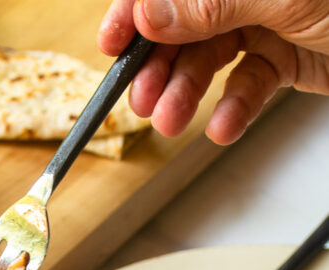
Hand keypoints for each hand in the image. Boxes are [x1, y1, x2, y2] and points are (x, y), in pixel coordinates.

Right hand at [98, 0, 328, 142]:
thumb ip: (212, 2)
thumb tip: (149, 10)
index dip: (138, 10)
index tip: (112, 43)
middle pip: (185, 23)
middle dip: (160, 64)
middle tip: (143, 98)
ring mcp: (269, 17)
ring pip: (211, 58)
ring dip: (187, 95)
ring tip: (172, 122)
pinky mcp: (288, 55)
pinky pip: (248, 84)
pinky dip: (233, 110)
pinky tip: (223, 126)